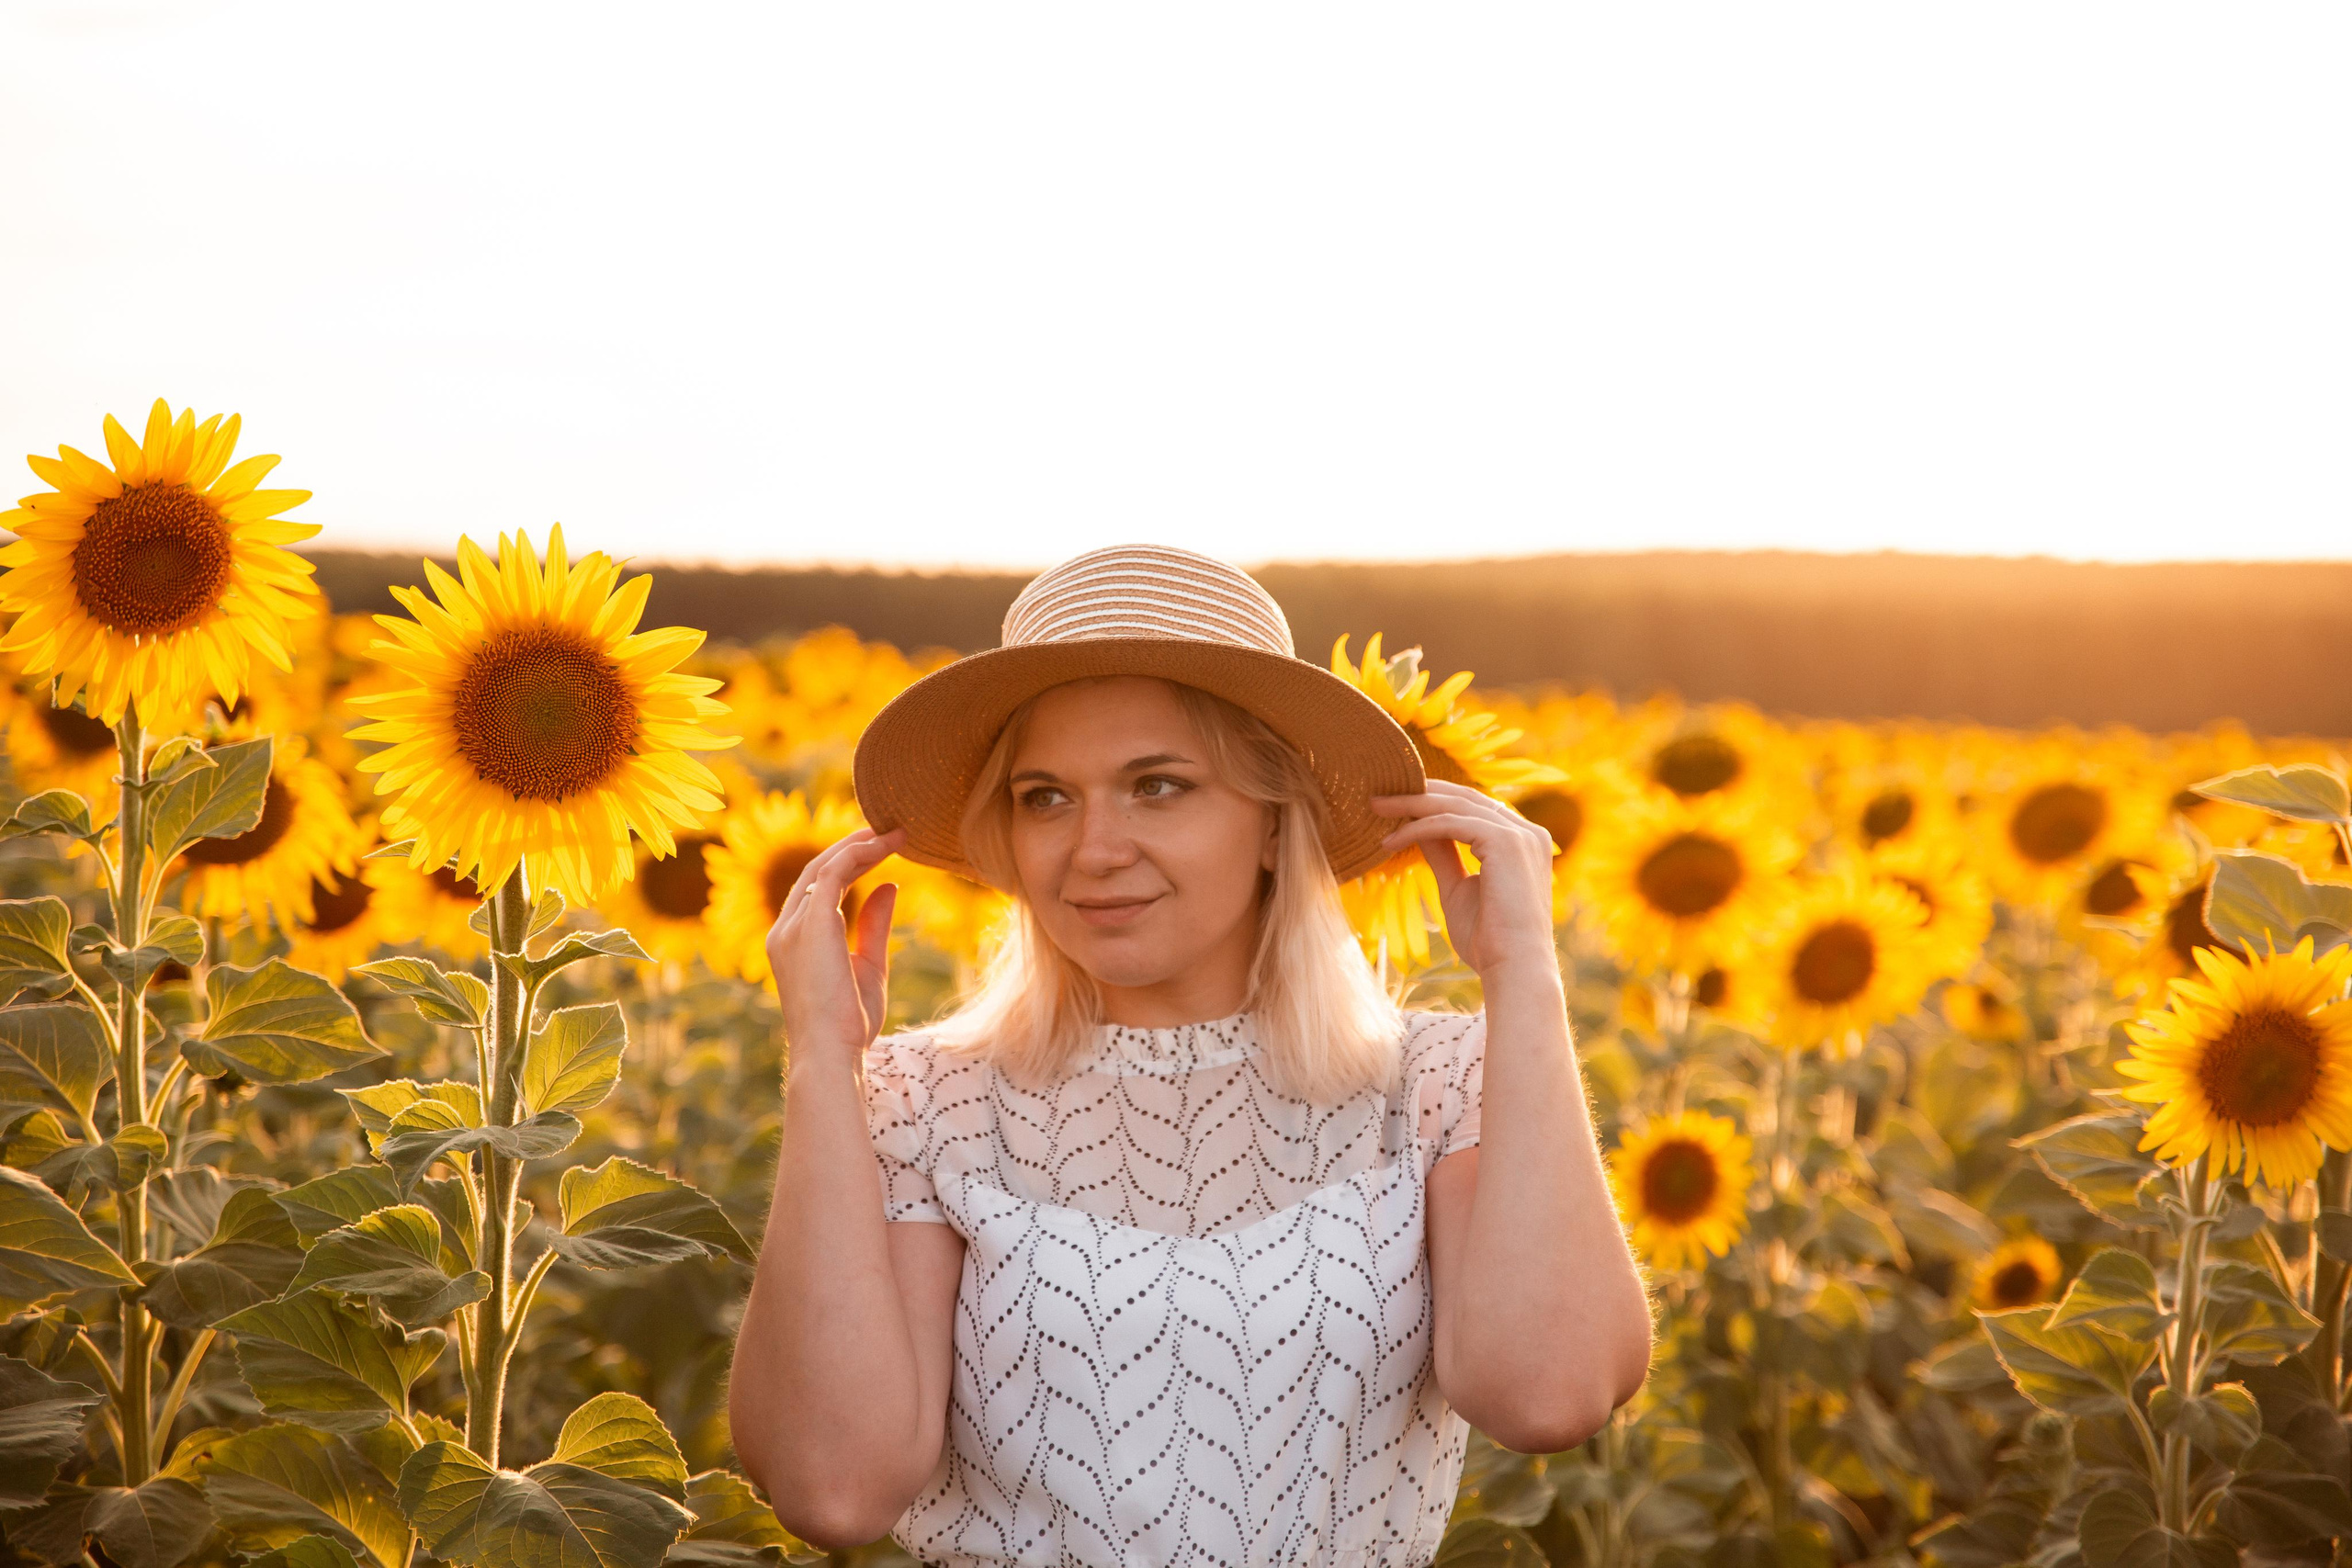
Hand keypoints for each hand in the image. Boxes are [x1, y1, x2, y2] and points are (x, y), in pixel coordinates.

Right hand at [766, 826, 905, 1066]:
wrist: (832, 1052)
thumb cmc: (849, 1023)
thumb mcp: (869, 966)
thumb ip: (874, 925)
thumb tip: (889, 886)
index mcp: (792, 942)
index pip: (815, 889)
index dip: (846, 864)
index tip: (879, 849)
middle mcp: (784, 929)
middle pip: (815, 870)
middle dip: (850, 847)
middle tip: (887, 829)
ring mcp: (792, 926)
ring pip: (823, 866)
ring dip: (858, 845)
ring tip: (892, 831)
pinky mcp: (810, 923)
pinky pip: (832, 872)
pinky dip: (858, 854)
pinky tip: (885, 845)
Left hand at [1369, 780, 1560, 981]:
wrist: (1512, 969)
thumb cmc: (1488, 941)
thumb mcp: (1457, 888)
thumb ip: (1443, 855)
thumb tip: (1417, 830)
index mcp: (1523, 842)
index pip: (1475, 807)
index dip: (1435, 800)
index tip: (1397, 804)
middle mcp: (1527, 832)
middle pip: (1464, 797)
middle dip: (1419, 793)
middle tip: (1380, 796)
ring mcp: (1520, 835)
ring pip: (1455, 805)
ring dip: (1411, 804)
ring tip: (1376, 808)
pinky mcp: (1506, 842)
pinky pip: (1449, 823)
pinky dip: (1416, 829)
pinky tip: (1388, 842)